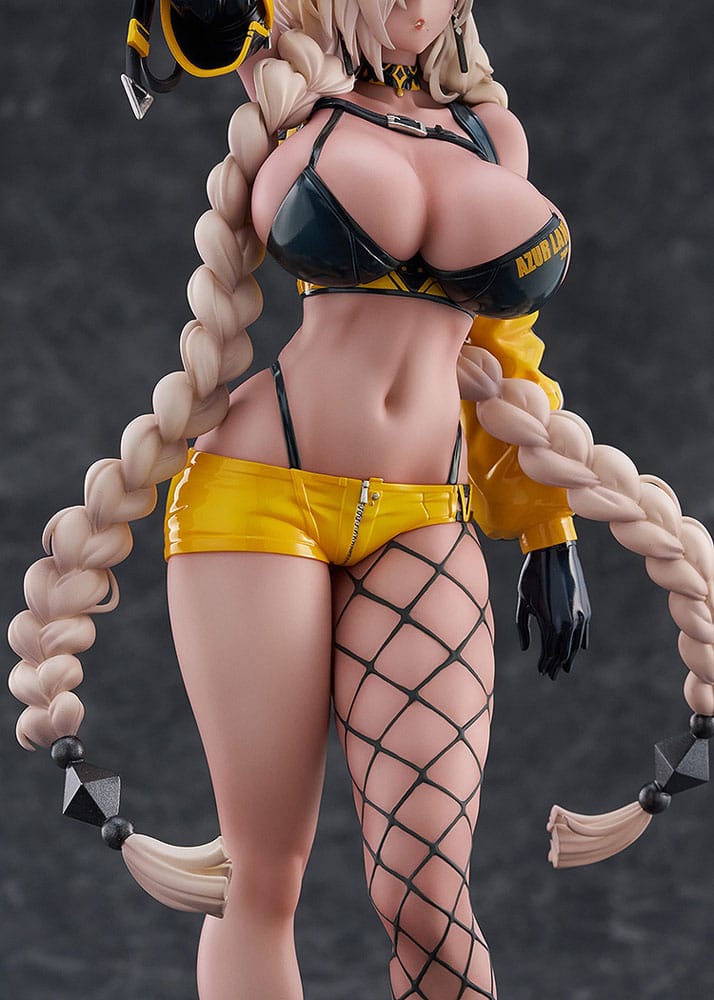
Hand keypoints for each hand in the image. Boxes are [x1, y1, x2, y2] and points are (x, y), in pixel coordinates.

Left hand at [516, 541, 590, 678]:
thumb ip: (523, 626)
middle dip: (556, 665)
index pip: (549, 652)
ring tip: (564, 667)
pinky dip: (580, 642)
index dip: (545, 663)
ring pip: (575, 645)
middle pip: (563, 652)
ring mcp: (580, 616)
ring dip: (569, 657)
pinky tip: (578, 650)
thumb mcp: (522, 602)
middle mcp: (568, 623)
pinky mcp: (585, 608)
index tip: (541, 671)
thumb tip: (525, 648)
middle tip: (551, 675)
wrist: (554, 554)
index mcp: (549, 623)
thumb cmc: (532, 576)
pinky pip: (584, 632)